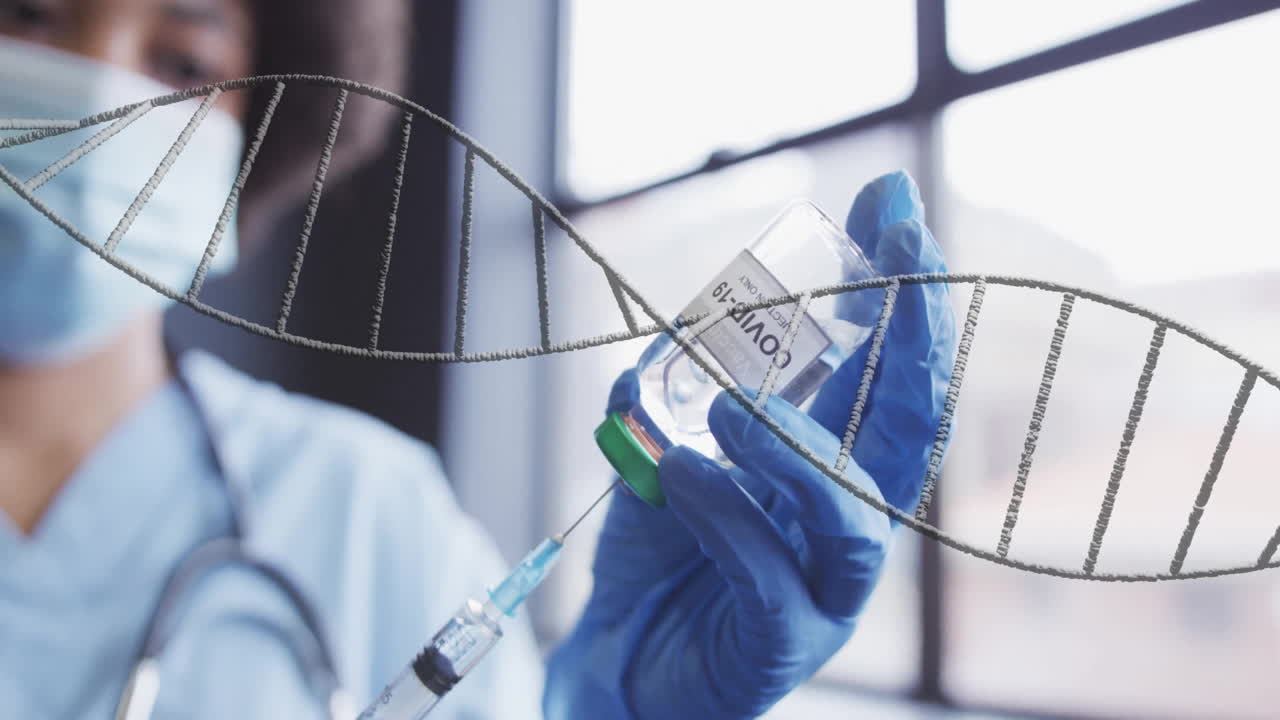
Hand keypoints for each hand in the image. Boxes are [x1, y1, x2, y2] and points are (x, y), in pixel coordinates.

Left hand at [543, 171, 956, 719]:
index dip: (899, 291)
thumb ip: (682, 388)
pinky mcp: (781, 646)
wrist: (619, 659)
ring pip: (855, 517)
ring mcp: (824, 591)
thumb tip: (688, 318)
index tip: (889, 204)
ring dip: (801, 447)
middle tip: (901, 251)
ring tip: (732, 405)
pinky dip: (728, 517)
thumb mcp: (669, 446)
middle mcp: (846, 522)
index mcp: (833, 466)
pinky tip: (680, 475)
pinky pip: (770, 577)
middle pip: (911, 430)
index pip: (886, 374)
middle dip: (916, 334)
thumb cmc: (662, 552)